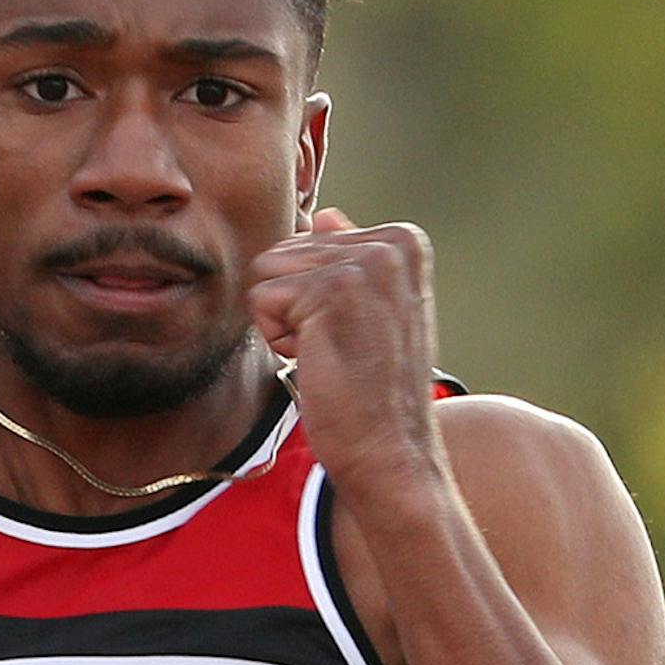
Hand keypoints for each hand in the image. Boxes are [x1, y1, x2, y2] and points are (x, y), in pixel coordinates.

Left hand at [248, 210, 445, 501]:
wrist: (391, 449)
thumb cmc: (376, 392)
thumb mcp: (375, 312)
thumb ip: (350, 258)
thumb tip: (325, 215)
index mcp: (404, 240)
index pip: (311, 242)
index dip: (314, 296)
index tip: (354, 333)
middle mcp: (391, 242)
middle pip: (285, 251)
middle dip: (295, 306)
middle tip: (339, 348)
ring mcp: (364, 263)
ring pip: (268, 272)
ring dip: (285, 322)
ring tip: (329, 353)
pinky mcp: (331, 290)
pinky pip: (261, 298)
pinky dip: (277, 339)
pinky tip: (318, 361)